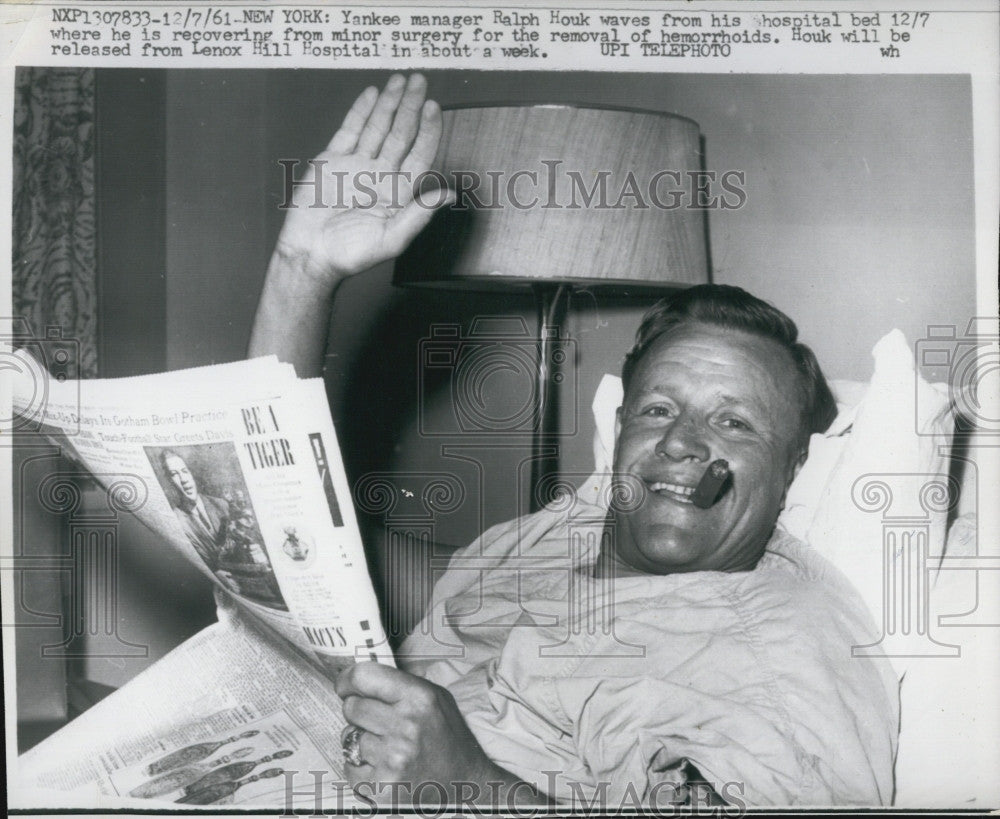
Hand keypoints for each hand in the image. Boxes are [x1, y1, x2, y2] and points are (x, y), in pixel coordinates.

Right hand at [272, 73, 450, 291]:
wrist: (311, 254)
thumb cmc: (351, 254)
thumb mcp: (392, 240)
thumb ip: (420, 216)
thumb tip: (450, 195)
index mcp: (398, 192)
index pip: (419, 154)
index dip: (428, 131)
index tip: (434, 108)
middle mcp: (381, 175)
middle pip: (400, 134)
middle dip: (410, 107)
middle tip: (420, 81)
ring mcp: (357, 165)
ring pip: (377, 127)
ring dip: (389, 104)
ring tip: (400, 80)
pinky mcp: (333, 160)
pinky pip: (350, 130)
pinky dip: (360, 111)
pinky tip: (372, 94)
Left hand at [335, 662, 501, 804]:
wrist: (465, 784)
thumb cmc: (448, 738)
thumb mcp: (436, 698)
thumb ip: (401, 684)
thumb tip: (359, 676)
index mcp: (420, 698)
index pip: (363, 676)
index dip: (347, 679)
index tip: (345, 685)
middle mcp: (406, 726)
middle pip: (351, 707)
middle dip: (358, 711)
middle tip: (376, 720)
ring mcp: (392, 759)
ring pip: (349, 736)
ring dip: (361, 739)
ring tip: (386, 745)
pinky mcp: (381, 787)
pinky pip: (349, 765)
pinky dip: (360, 765)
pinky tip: (382, 765)